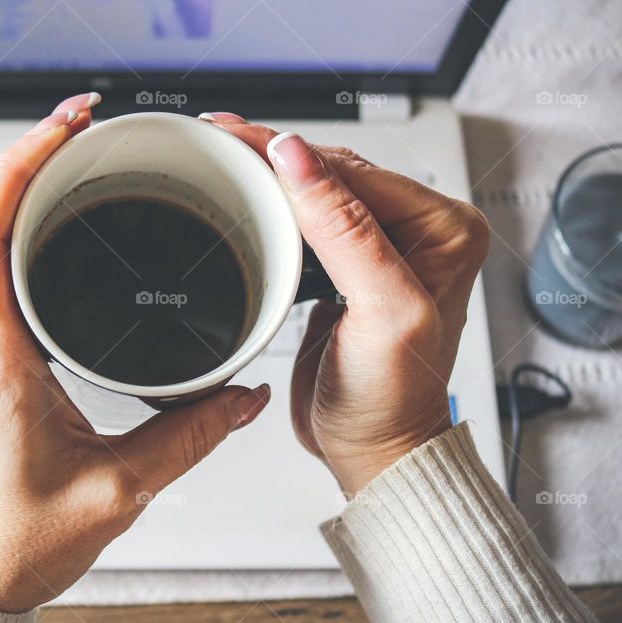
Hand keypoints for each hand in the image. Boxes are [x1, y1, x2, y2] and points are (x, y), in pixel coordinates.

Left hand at [0, 95, 269, 612]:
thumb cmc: (9, 543)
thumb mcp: (116, 491)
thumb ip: (188, 438)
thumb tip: (238, 397)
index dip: (19, 163)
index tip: (67, 126)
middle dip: (28, 157)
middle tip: (83, 128)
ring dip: (20, 192)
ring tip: (75, 161)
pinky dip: (20, 235)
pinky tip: (57, 234)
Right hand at [201, 113, 489, 494]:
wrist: (371, 448)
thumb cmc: (393, 397)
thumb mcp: (381, 310)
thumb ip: (345, 231)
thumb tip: (299, 158)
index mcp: (445, 228)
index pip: (357, 173)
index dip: (291, 153)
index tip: (236, 134)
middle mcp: (419, 230)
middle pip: (335, 174)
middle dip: (274, 155)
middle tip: (218, 134)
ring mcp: (380, 249)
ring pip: (317, 193)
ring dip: (270, 176)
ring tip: (223, 153)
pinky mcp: (345, 269)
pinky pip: (306, 223)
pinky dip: (273, 208)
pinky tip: (248, 193)